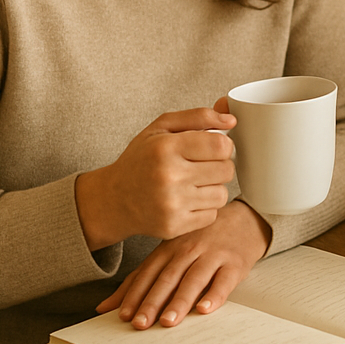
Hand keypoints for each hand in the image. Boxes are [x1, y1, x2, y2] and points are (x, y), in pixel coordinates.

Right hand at [75, 106, 236, 250]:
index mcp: (166, 148)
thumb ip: (198, 116)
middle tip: (201, 166)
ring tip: (192, 183)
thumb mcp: (161, 128)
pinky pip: (212, 214)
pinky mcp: (173, 226)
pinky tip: (187, 200)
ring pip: (222, 194)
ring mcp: (171, 204)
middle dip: (219, 166)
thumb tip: (231, 119)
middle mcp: (168, 177)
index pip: (221, 145)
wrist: (113, 200)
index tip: (212, 147)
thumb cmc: (141, 159)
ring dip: (213, 188)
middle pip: (226, 170)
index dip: (223, 145)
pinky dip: (204, 208)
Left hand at [96, 200, 271, 328]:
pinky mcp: (235, 262)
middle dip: (153, 302)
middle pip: (169, 277)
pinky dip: (215, 295)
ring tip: (169, 321)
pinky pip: (224, 280)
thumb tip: (104, 307)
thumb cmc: (203, 238)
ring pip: (194, 279)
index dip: (136, 294)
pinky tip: (206, 308)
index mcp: (170, 247)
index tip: (124, 316)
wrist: (245, 218)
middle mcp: (190, 249)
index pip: (149, 273)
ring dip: (180, 301)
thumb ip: (140, 277)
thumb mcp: (170, 250)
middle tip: (142, 323)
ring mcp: (213, 254)